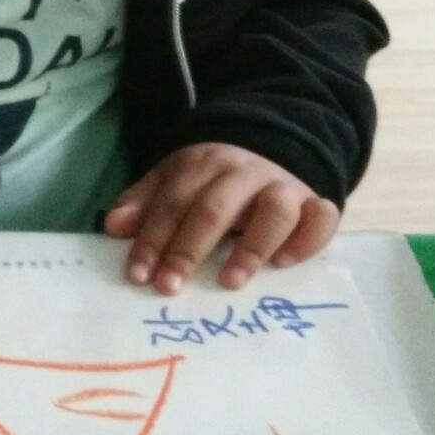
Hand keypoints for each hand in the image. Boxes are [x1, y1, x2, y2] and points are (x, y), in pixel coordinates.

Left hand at [104, 144, 338, 295]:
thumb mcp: (174, 180)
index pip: (173, 201)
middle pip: (215, 207)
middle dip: (189, 248)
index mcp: (203, 164)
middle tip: (169, 286)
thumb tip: (113, 225)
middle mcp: (244, 172)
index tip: (137, 275)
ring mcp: (283, 186)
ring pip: (274, 210)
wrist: (271, 148)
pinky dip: (308, 239)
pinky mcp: (314, 202)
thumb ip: (144, 202)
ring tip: (229, 282)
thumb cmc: (213, 181)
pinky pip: (321, 217)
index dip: (153, 238)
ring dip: (251, 247)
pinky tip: (285, 264)